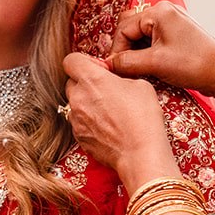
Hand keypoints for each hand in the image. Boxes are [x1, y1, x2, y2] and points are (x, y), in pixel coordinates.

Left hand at [62, 52, 178, 187]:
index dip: (85, 62)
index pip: (71, 61)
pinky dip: (89, 122)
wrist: (140, 153)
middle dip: (86, 84)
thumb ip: (120, 77)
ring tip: (109, 111)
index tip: (101, 70)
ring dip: (87, 103)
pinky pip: (79, 123)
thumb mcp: (140, 85)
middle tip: (107, 91)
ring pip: (75, 104)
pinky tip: (108, 127)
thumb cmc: (143, 118)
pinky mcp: (79, 137)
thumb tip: (114, 80)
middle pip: (72, 83)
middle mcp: (78, 98)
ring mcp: (75, 119)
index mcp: (91, 80)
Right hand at [108, 1, 214, 95]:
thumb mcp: (155, 63)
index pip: (123, 28)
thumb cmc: (194, 64)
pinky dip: (147, 53)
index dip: (116, 50)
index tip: (114, 69)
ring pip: (141, 35)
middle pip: (130, 28)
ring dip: (136, 53)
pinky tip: (149, 68)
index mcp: (159, 12)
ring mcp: (172, 22)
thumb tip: (107, 65)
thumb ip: (126, 62)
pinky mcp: (177, 34)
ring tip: (139, 70)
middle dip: (125, 50)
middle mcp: (165, 11)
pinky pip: (152, 40)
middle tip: (125, 69)